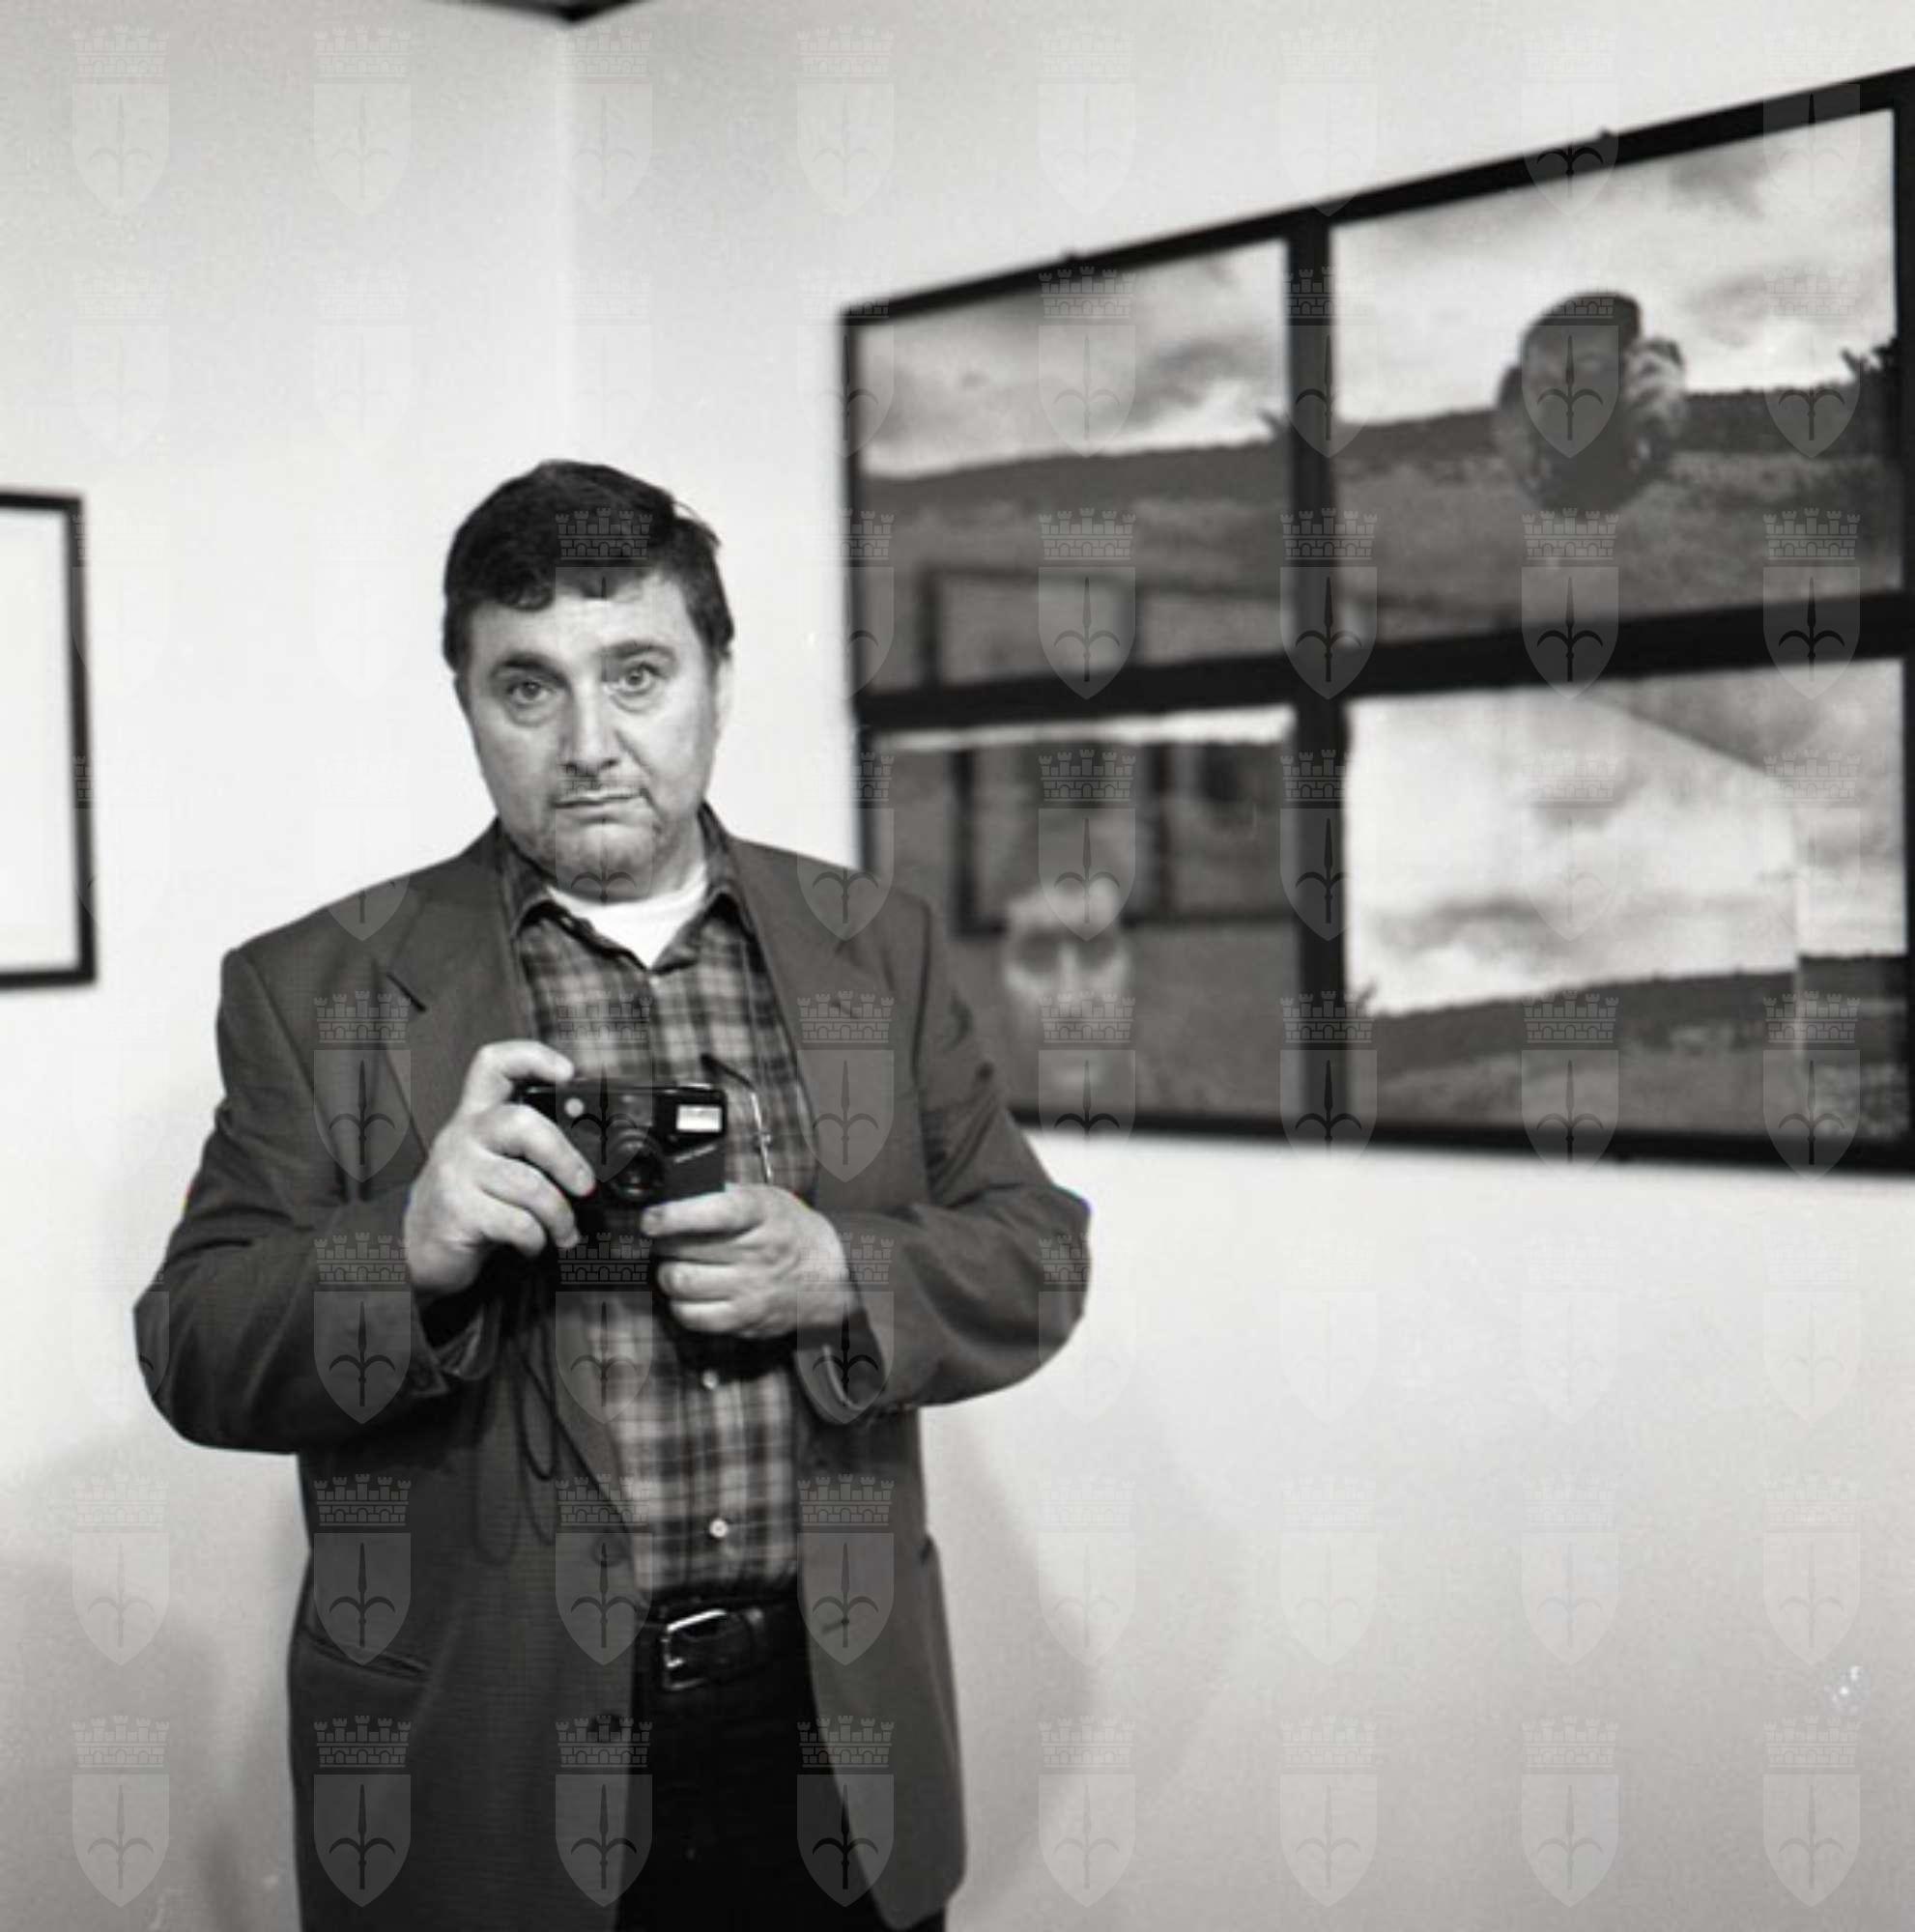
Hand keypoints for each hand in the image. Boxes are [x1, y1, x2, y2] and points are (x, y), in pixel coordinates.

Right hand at [401, 1041, 597, 1298]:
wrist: (422, 1249)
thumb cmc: (472, 1200)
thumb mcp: (495, 1162)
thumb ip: (531, 1148)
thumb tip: (593, 1155)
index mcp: (477, 1117)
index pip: (494, 1065)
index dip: (532, 1057)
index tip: (568, 1072)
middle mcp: (463, 1136)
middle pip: (520, 1123)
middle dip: (564, 1156)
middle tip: (585, 1185)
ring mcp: (456, 1174)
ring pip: (527, 1183)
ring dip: (559, 1213)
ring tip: (566, 1231)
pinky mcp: (457, 1212)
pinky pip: (516, 1222)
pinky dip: (536, 1239)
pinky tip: (534, 1244)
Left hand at [644, 1183, 853, 1341]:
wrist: (830, 1276)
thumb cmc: (790, 1232)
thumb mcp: (768, 1200)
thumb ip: (727, 1195)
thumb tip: (678, 1194)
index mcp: (763, 1215)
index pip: (716, 1213)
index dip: (676, 1215)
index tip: (650, 1219)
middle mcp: (757, 1253)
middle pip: (685, 1249)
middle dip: (663, 1242)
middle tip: (664, 1238)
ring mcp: (751, 1290)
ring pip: (681, 1282)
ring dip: (668, 1272)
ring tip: (677, 1265)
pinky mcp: (744, 1320)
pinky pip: (692, 1316)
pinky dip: (680, 1303)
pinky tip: (689, 1293)